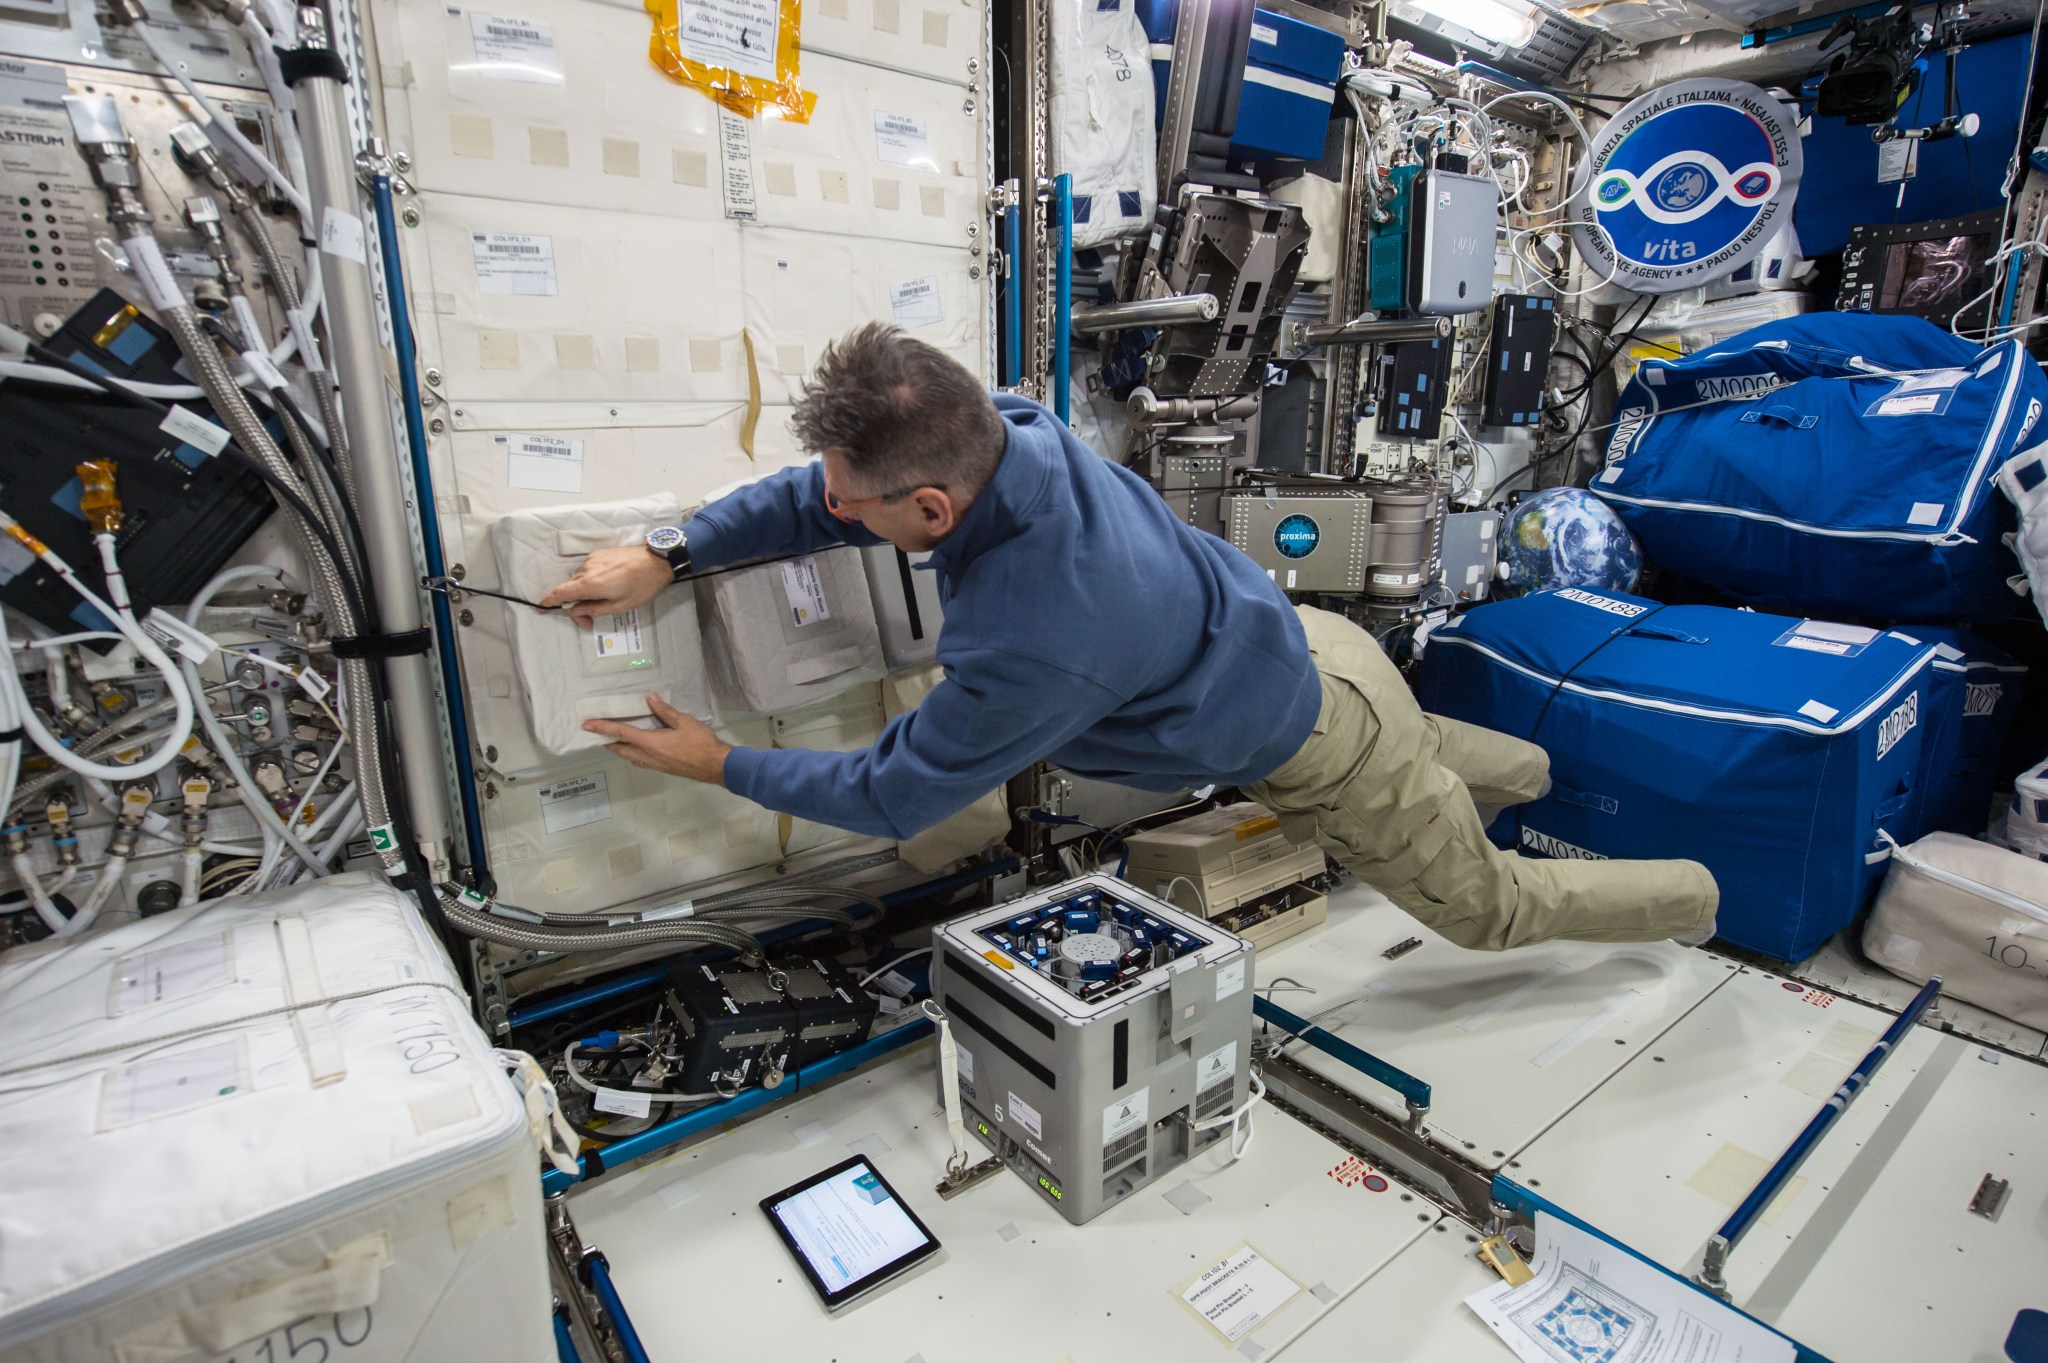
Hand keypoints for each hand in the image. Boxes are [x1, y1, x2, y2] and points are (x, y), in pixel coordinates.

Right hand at [539, 546, 673, 626]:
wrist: (658, 560)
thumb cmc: (642, 585)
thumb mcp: (620, 605)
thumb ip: (595, 609)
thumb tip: (577, 612)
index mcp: (590, 583)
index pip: (561, 592)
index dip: (549, 601)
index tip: (541, 607)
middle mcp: (587, 569)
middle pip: (572, 589)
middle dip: (578, 605)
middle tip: (591, 619)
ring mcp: (593, 559)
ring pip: (581, 580)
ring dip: (587, 592)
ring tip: (606, 600)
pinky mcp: (601, 553)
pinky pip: (590, 570)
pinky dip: (593, 581)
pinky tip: (610, 585)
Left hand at [585, 693, 731, 785]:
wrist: (715, 766)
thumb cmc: (700, 743)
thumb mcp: (684, 722)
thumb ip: (665, 711)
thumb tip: (650, 698)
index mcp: (650, 743)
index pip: (620, 733)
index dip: (603, 728)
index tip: (587, 724)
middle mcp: (647, 755)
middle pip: (619, 748)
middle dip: (606, 741)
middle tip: (596, 732)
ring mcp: (654, 764)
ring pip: (628, 756)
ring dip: (617, 748)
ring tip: (612, 739)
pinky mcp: (661, 768)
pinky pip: (638, 760)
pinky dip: (630, 752)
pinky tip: (635, 747)